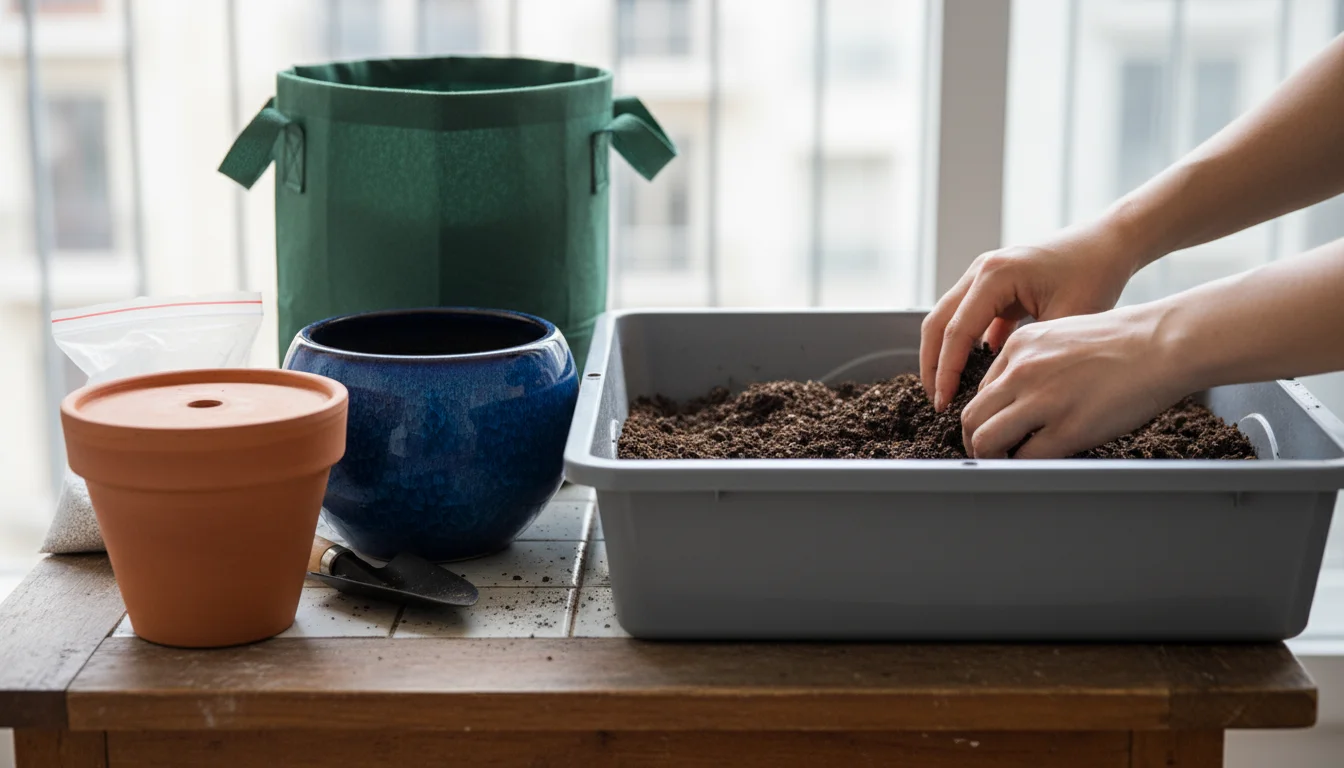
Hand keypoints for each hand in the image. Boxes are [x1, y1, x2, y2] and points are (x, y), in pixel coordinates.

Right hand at [920, 220, 1140, 411]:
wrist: (1110, 242)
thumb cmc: (1095, 273)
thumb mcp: (1066, 320)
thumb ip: (1031, 354)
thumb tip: (1004, 393)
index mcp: (995, 275)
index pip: (956, 331)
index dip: (946, 371)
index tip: (945, 404)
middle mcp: (982, 270)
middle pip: (938, 322)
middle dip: (933, 365)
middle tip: (937, 402)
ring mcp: (985, 274)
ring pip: (949, 319)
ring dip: (945, 354)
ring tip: (949, 389)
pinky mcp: (996, 284)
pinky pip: (969, 317)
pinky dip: (966, 344)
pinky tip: (975, 372)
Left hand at [959, 304, 1187, 458]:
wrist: (1163, 343)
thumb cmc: (1122, 342)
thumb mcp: (1061, 336)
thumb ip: (1031, 363)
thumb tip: (1015, 399)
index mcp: (1018, 347)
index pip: (981, 391)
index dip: (985, 415)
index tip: (995, 428)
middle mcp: (1021, 371)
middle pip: (971, 417)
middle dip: (974, 442)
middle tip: (989, 454)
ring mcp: (1043, 400)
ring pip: (986, 440)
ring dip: (991, 458)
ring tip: (1007, 462)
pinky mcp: (1067, 428)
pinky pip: (1026, 458)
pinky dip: (1025, 467)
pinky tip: (1039, 463)